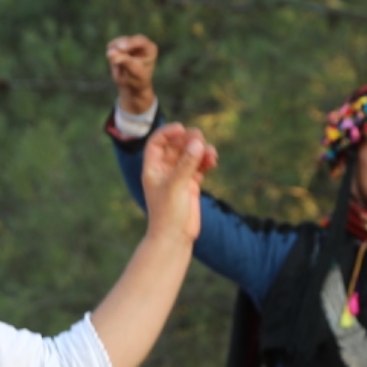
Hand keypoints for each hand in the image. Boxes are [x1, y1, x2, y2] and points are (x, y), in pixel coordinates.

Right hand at [106, 35, 158, 116]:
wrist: (132, 86)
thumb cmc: (137, 80)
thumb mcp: (134, 71)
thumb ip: (125, 61)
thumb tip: (110, 53)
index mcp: (150, 48)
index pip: (140, 41)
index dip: (130, 43)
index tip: (121, 48)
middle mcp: (140, 42)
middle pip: (126, 40)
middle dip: (119, 49)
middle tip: (111, 56)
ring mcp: (129, 43)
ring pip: (116, 43)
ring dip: (114, 55)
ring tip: (120, 67)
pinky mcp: (118, 45)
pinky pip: (110, 47)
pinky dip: (111, 56)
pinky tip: (117, 64)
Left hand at [139, 123, 216, 243]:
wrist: (175, 237)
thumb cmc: (168, 213)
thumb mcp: (176, 185)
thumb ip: (187, 163)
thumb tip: (197, 143)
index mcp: (153, 169)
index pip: (157, 143)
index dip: (167, 133)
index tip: (182, 129)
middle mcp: (165, 171)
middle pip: (176, 147)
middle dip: (188, 141)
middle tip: (200, 138)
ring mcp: (178, 178)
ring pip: (190, 157)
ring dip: (200, 152)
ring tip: (211, 153)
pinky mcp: (191, 186)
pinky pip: (199, 168)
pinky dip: (206, 162)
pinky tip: (213, 161)